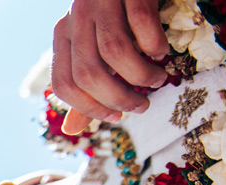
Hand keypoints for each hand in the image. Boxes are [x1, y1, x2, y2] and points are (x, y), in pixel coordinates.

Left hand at [51, 0, 169, 129]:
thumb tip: (71, 130)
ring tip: (158, 79)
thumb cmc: (119, 16)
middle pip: (89, 73)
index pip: (64, 83)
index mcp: (63, 36)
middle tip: (142, 105)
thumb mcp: (98, 49)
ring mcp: (100, 0)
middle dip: (118, 98)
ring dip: (140, 74)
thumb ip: (86, 88)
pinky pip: (140, 21)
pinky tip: (162, 51)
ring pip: (113, 51)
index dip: (89, 107)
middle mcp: (76, 18)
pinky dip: (153, 43)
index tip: (116, 117)